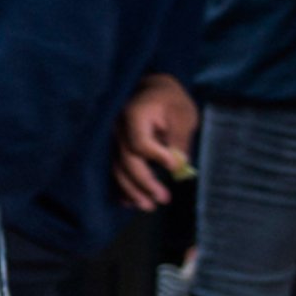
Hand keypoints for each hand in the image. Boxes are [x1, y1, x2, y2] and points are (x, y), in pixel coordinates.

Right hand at [113, 73, 198, 211]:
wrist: (152, 89)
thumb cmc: (171, 101)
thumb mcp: (183, 115)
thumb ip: (178, 139)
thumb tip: (176, 166)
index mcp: (134, 115)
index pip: (140, 143)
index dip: (157, 157)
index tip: (175, 166)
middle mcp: (117, 128)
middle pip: (126, 160)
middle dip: (144, 183)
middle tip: (162, 200)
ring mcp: (111, 138)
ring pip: (117, 168)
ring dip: (131, 190)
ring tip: (148, 206)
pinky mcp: (113, 146)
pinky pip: (114, 168)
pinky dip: (121, 186)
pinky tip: (129, 201)